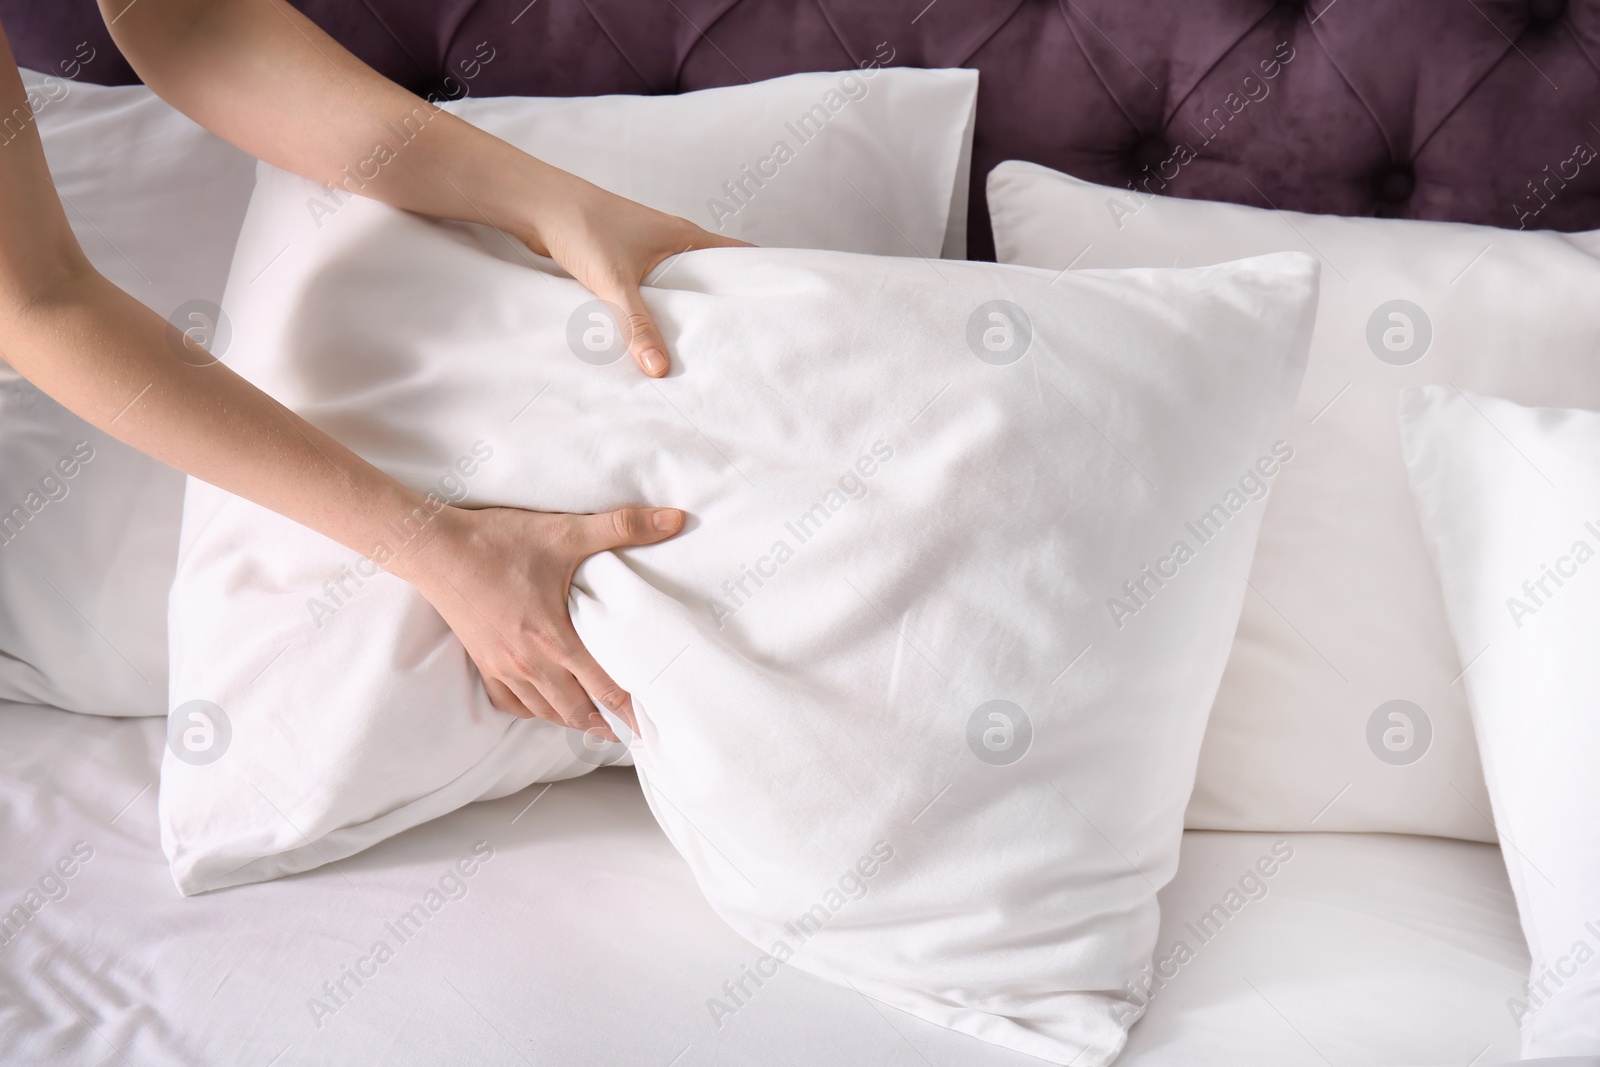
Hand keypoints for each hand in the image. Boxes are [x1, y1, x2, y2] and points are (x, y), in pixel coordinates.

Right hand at [402, 503, 684, 740]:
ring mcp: (502, 667)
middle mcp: (529, 663)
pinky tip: (545, 707)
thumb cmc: (499, 541)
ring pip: (545, 711)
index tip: (651, 726)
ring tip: (597, 725)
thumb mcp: (566, 530)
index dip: (632, 710)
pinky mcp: (483, 662)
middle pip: (577, 710)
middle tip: (632, 733)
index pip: (605, 688)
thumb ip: (623, 526)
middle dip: (607, 724)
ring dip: (573, 720)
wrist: (435, 548)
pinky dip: (534, 710)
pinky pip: (511, 703)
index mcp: (554, 639)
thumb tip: (676, 519)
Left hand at [512, 172, 748, 377]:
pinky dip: (660, 307)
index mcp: (685, 236)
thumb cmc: (583, 227)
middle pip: (712, 275)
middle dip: (725, 305)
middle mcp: (672, 241)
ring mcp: (649, 250)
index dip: (760, 278)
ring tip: (702, 344)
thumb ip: (639, 326)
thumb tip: (660, 368)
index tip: (775, 308)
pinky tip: (656, 332)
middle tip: (741, 340)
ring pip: (681, 283)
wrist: (540, 205)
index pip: (738, 256)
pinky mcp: (626, 260)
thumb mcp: (616, 283)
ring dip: (689, 308)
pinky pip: (654, 288)